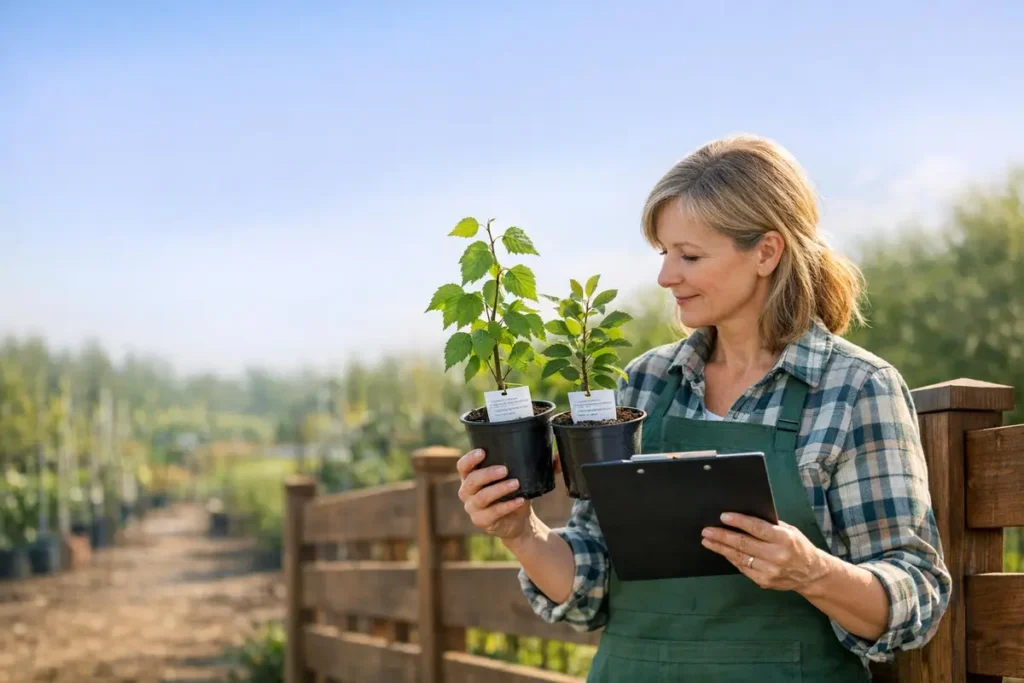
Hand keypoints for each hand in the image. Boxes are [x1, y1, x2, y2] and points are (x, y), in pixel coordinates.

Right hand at [456, 449, 531, 539]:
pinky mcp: (481, 521)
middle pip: (471, 481)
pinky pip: (492, 513)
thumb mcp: (520, 477)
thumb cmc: (514, 493)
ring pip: (481, 497)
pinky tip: (520, 501)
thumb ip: (537, 466)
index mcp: (471, 477)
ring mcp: (472, 508)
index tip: (483, 452)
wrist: (518, 522)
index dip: (470, 459)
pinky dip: (507, 506)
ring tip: (516, 484)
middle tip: (505, 469)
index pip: (463, 466)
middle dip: (487, 473)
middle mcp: (467, 492)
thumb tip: (558, 455)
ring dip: (499, 489)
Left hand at [700, 512, 833, 593]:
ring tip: (707, 541)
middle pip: (743, 544)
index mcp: (784, 539)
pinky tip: (722, 552)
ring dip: (721, 549)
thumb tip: (743, 517)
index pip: (757, 528)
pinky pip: (743, 568)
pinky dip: (731, 559)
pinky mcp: (764, 582)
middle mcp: (777, 556)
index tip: (723, 517)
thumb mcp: (790, 531)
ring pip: (740, 557)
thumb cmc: (799, 546)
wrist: (812, 574)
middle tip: (706, 531)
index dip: (738, 522)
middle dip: (722, 536)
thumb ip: (769, 525)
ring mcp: (770, 571)